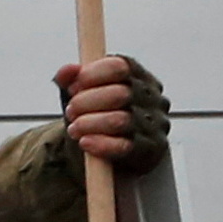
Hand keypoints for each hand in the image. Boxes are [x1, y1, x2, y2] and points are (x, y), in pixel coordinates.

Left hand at [55, 53, 168, 171]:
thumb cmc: (99, 116)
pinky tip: (85, 142)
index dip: (91, 75)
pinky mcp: (151, 150)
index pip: (120, 66)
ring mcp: (155, 125)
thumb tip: (67, 70)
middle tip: (71, 111)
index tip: (72, 87)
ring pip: (120, 120)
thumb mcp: (83, 94)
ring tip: (74, 128)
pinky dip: (100, 144)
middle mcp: (153, 98)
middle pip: (119, 94)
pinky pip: (125, 146)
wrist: (113, 155)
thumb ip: (72, 79)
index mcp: (139, 77)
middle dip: (86, 102)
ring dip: (89, 124)